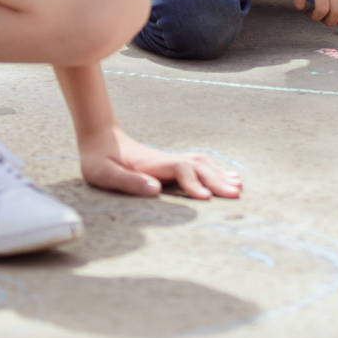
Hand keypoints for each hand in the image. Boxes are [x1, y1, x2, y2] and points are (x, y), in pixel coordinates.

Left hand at [79, 126, 241, 199]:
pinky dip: (215, 170)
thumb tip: (156, 190)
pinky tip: (226, 177)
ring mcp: (169, 160)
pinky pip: (198, 164)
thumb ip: (129, 181)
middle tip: (236, 195)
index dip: (194, 183)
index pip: (181, 169)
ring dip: (219, 174)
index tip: (206, 199)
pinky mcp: (170, 164)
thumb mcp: (104, 173)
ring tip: (238, 186)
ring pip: (201, 163)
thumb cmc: (99, 159)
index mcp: (152, 164)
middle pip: (198, 166)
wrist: (100, 138)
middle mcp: (165, 160)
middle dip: (217, 180)